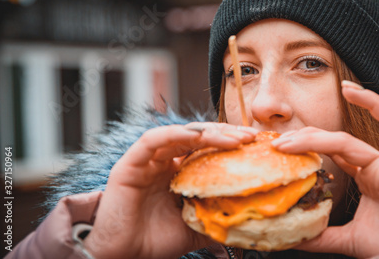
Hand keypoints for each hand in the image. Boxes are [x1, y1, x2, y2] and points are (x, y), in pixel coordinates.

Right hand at [84, 122, 257, 258]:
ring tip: (234, 138)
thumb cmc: (154, 242)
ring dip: (208, 133)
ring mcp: (147, 160)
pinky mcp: (131, 163)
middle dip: (226, 133)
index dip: (230, 142)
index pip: (206, 148)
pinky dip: (177, 134)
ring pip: (180, 134)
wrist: (123, 258)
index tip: (255, 144)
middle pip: (197, 137)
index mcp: (177, 172)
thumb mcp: (194, 227)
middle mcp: (163, 162)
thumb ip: (215, 218)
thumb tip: (247, 219)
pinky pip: (154, 140)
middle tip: (250, 136)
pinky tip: (200, 137)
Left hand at [272, 82, 378, 257]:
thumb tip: (293, 240)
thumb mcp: (347, 239)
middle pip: (347, 137)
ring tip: (347, 88)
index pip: (334, 149)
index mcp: (365, 175)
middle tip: (288, 133)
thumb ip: (322, 236)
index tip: (281, 144)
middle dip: (318, 131)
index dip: (309, 144)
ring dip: (371, 102)